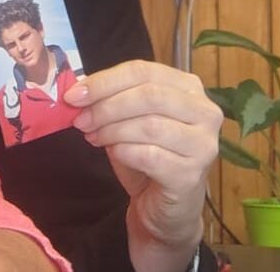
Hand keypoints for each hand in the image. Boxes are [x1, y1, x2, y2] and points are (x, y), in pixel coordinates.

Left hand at [64, 60, 222, 271]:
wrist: (165, 208)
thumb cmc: (148, 157)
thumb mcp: (128, 120)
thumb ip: (111, 101)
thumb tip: (78, 93)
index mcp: (188, 88)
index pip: (144, 71)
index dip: (105, 81)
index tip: (74, 94)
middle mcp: (204, 112)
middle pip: (149, 95)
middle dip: (107, 106)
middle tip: (81, 120)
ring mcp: (203, 144)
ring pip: (150, 125)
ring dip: (112, 130)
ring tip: (94, 137)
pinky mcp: (191, 175)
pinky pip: (149, 155)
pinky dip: (123, 152)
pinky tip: (114, 153)